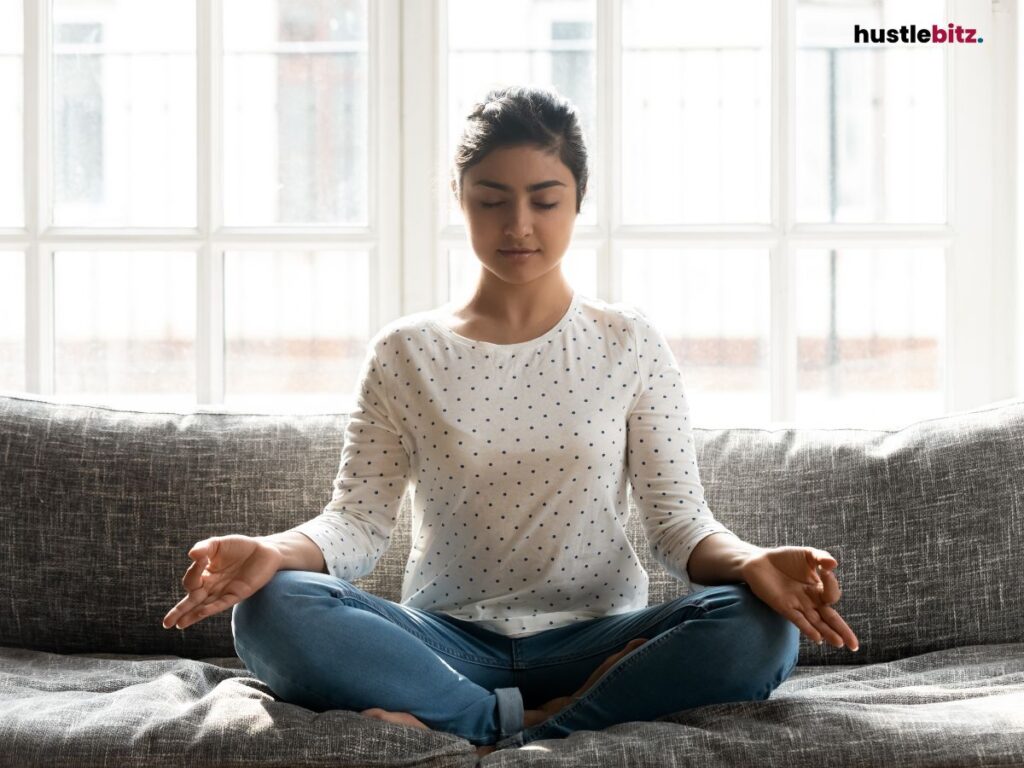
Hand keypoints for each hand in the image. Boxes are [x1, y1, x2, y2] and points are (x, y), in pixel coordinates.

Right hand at [162, 535, 282, 629]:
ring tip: (178, 625)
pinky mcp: (237, 594)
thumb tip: (192, 554)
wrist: (265, 550)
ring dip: (191, 615)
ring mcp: (224, 591)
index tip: (201, 557)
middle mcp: (212, 585)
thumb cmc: (240, 547)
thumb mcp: (219, 544)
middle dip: (179, 611)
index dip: (194, 570)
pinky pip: (221, 604)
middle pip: (192, 600)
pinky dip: (210, 609)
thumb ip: (205, 548)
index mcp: (205, 574)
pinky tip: (199, 614)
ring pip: (203, 606)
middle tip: (166, 623)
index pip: (192, 579)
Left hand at [739, 546, 859, 651]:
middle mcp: (810, 600)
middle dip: (843, 631)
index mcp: (818, 588)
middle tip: (854, 645)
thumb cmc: (784, 558)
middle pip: (830, 618)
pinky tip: (817, 638)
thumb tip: (834, 564)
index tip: (826, 571)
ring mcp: (797, 605)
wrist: (758, 561)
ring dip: (828, 633)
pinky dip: (808, 629)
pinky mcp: (783, 607)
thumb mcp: (807, 554)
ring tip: (839, 643)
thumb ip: (821, 557)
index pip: (832, 594)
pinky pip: (798, 620)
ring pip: (817, 623)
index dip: (832, 584)